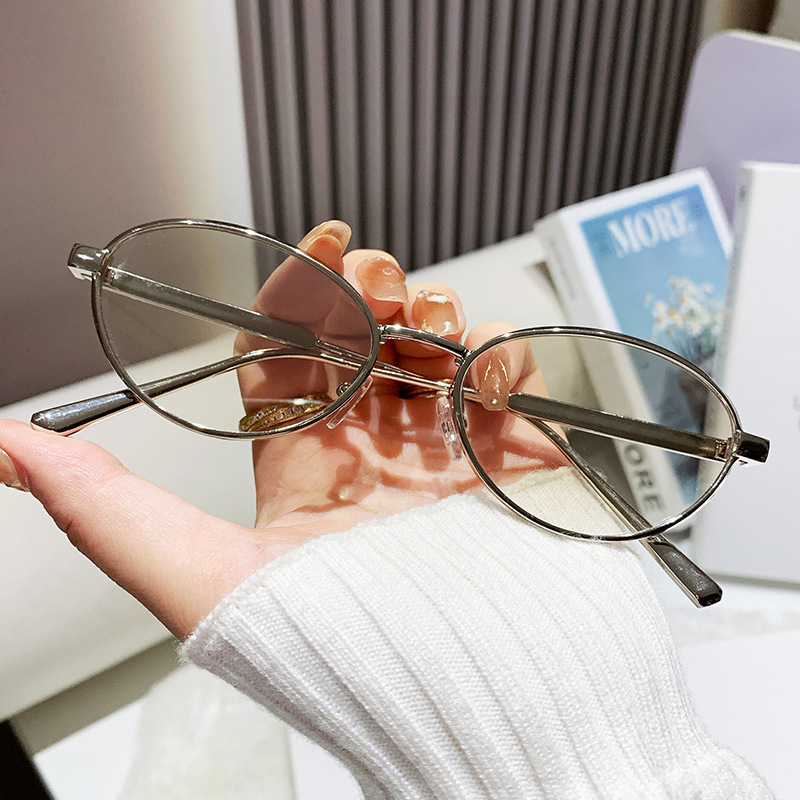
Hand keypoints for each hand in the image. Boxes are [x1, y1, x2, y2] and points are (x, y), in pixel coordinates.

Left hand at [0, 221, 537, 638]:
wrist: (465, 685)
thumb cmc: (340, 645)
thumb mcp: (202, 578)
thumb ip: (106, 510)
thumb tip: (8, 449)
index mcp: (305, 463)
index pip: (293, 353)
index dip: (300, 292)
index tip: (317, 247)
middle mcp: (373, 447)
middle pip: (367, 332)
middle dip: (370, 287)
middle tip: (374, 286)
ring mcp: (444, 445)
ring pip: (437, 339)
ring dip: (432, 309)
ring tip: (427, 326)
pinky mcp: (508, 451)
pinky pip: (509, 374)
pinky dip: (502, 352)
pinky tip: (486, 371)